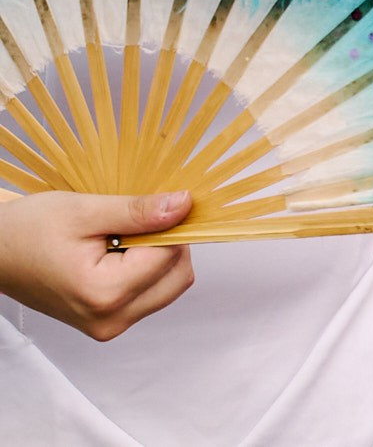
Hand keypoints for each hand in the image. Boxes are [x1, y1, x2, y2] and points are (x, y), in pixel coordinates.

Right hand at [0, 190, 195, 339]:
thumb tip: (185, 206)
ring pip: (168, 286)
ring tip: (119, 240)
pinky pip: (150, 294)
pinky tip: (116, 254)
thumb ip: (139, 212)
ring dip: (158, 258)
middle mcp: (110, 320)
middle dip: (168, 244)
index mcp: (104, 294)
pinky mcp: (106, 323)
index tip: (148, 208)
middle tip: (131, 224)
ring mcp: (108, 326)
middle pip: (177, 276)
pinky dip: (145, 270)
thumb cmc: (27, 231)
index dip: (167, 225)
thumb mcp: (85, 211)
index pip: (170, 254)